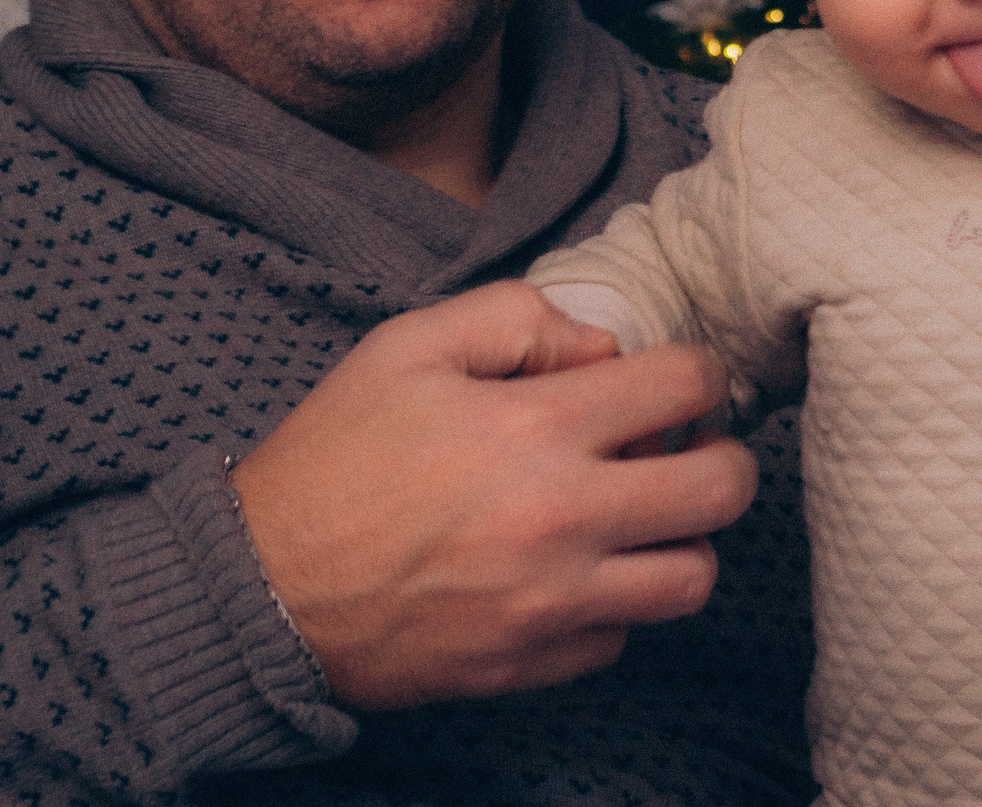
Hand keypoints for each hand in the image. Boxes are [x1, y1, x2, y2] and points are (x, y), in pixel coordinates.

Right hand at [226, 280, 756, 710]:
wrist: (258, 591)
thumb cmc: (332, 459)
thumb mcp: (408, 346)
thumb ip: (515, 316)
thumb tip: (600, 348)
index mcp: (535, 427)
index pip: (687, 384)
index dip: (699, 371)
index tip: (679, 382)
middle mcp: (561, 518)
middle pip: (722, 489)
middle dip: (722, 456)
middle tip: (687, 448)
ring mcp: (551, 601)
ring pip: (694, 579)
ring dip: (683, 539)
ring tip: (642, 516)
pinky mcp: (531, 664)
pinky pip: (623, 638)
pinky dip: (616, 604)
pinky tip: (577, 571)